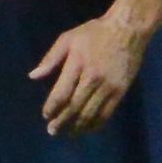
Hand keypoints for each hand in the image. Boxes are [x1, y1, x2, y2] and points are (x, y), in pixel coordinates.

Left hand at [31, 9, 151, 136]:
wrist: (128, 29)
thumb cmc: (94, 33)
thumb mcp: (68, 38)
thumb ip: (50, 59)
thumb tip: (33, 76)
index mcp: (77, 63)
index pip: (62, 93)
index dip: (52, 108)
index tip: (46, 115)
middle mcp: (93, 77)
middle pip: (74, 107)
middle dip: (61, 121)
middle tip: (52, 130)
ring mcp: (108, 86)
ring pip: (90, 114)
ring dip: (77, 127)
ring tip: (68, 133)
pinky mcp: (120, 91)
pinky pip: (106, 113)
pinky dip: (95, 124)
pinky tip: (87, 129)